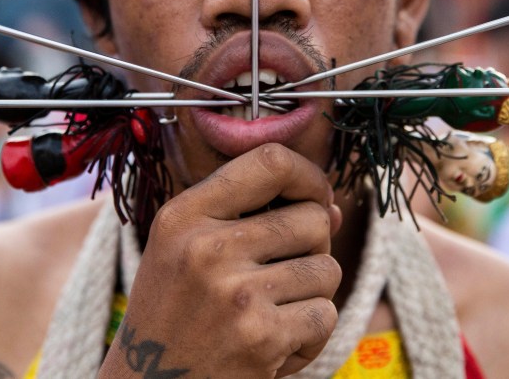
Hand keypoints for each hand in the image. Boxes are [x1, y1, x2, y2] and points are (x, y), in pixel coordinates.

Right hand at [102, 143, 342, 377]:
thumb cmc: (174, 317)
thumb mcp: (188, 251)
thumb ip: (254, 220)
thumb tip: (333, 210)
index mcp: (183, 216)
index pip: (270, 161)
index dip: (308, 175)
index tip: (315, 197)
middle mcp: (206, 249)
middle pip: (313, 218)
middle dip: (313, 246)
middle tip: (281, 275)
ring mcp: (235, 294)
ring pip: (327, 269)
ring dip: (311, 295)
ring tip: (271, 314)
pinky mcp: (261, 338)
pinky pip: (325, 316)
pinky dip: (310, 337)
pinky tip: (274, 346)